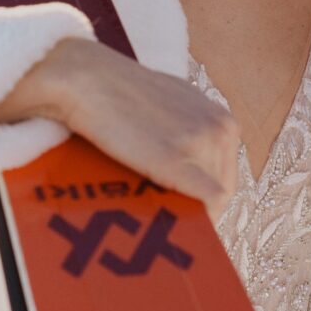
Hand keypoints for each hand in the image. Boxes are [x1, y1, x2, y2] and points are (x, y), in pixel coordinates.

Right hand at [0, 39, 240, 210]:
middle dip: (197, 212)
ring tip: (156, 227)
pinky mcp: (175, 160)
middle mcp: (221, 129)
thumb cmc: (119, 94)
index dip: (205, 201)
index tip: (181, 215)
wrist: (86, 78)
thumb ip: (187, 134)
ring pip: (210, 202)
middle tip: (165, 228)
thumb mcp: (171, 107)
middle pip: (221, 193)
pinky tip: (168, 232)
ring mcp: (202, 142)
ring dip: (187, 217)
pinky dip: (191, 222)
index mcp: (222, 120)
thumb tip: (188, 176)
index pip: (225, 177)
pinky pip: (204, 203)